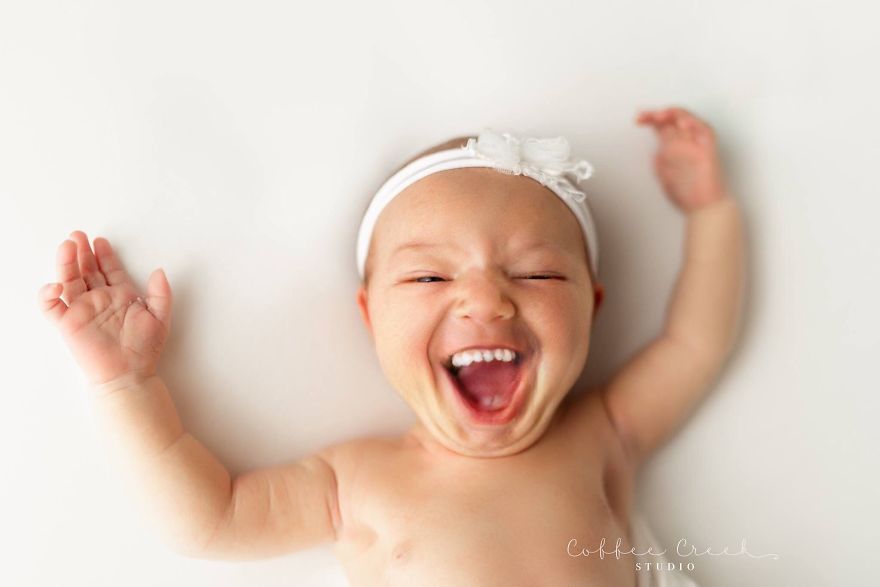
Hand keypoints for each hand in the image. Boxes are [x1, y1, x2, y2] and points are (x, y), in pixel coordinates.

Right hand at [38, 230, 172, 386]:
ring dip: (67, 263)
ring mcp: (82, 310)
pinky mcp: (68, 324)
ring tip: (68, 246)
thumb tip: (160, 270)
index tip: (102, 241)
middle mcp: (99, 300)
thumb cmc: (145, 349)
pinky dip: (48, 294)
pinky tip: (56, 284)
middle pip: (87, 270)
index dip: (105, 255)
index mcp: (120, 296)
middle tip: (79, 236)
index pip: (109, 270)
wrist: (130, 374)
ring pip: (69, 281)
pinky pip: (51, 307)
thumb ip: (161, 293)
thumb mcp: (160, 317)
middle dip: (82, 252)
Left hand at [636, 106, 730, 212]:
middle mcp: (685, 142)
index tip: (638, 120)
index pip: (661, 126)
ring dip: (672, 113)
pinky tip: (682, 123)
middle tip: (642, 116)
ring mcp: (697, 143)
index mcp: (673, 147)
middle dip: (655, 115)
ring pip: (687, 118)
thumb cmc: (688, 195)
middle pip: (671, 119)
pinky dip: (693, 123)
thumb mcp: (664, 175)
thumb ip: (660, 162)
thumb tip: (656, 152)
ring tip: (660, 116)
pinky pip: (703, 129)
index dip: (649, 119)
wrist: (703, 208)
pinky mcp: (708, 148)